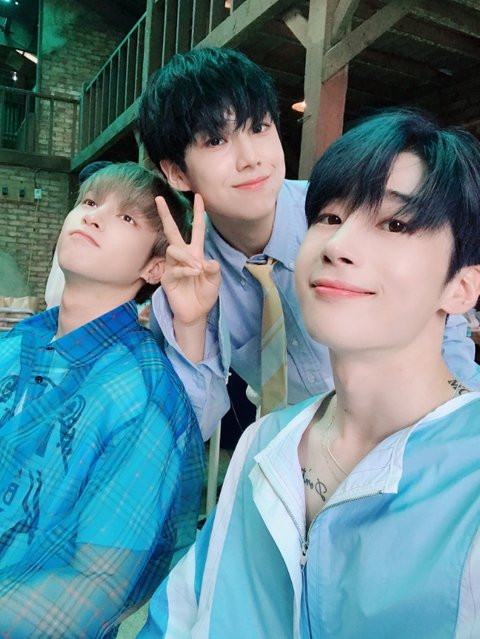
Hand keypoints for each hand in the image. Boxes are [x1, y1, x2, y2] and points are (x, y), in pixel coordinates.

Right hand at [157, 193, 220, 326]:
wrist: (195, 313)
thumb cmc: (204, 294)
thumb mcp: (215, 281)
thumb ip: (214, 271)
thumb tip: (208, 262)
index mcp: (196, 253)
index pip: (196, 229)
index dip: (198, 213)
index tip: (199, 196)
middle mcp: (183, 256)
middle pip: (172, 231)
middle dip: (165, 215)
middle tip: (159, 199)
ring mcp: (173, 266)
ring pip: (173, 249)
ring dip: (186, 257)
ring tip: (196, 269)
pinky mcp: (167, 277)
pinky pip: (174, 268)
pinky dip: (185, 270)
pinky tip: (193, 274)